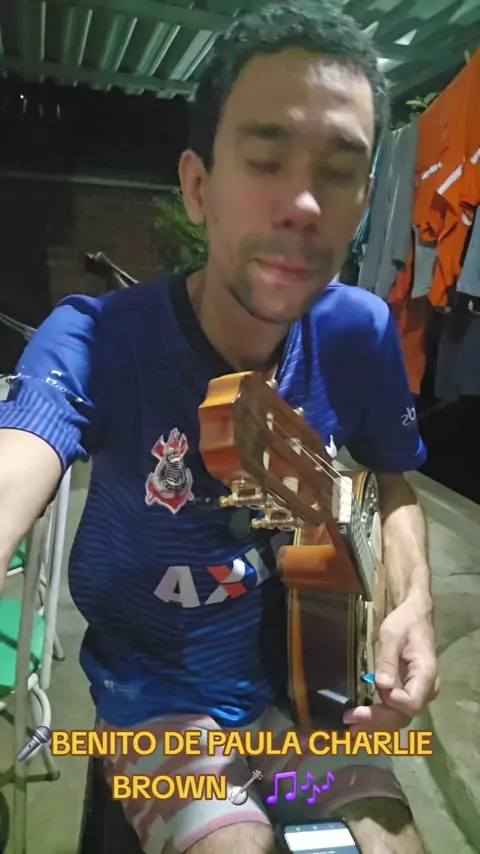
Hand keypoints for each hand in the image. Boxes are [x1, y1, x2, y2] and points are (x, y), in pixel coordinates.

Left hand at [343, 597, 439, 732]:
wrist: (415, 616)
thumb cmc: (404, 623)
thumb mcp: (392, 635)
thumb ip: (388, 660)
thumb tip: (381, 686)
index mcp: (426, 674)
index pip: (412, 702)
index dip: (392, 703)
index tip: (374, 691)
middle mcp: (426, 689)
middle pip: (404, 715)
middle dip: (377, 720)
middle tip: (350, 720)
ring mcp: (419, 693)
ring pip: (399, 717)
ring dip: (376, 725)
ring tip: (351, 729)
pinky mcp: (409, 693)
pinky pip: (396, 711)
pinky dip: (379, 719)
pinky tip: (362, 724)